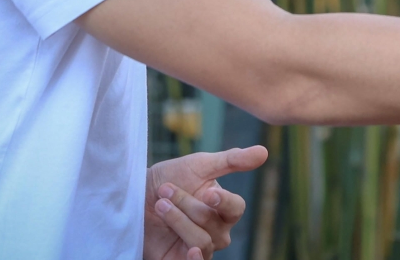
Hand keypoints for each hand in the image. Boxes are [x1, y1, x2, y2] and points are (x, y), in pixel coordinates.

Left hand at [144, 145, 268, 259]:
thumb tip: (264, 151)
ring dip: (178, 221)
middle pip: (213, 224)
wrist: (135, 196)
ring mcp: (200, 249)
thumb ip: (231, 160)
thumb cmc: (170, 178)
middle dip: (187, 205)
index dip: (224, 202)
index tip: (208, 193)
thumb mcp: (199, 165)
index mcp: (224, 209)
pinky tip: (190, 249)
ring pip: (201, 242)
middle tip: (165, 191)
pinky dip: (194, 259)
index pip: (236, 208)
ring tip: (160, 205)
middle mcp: (216, 232)